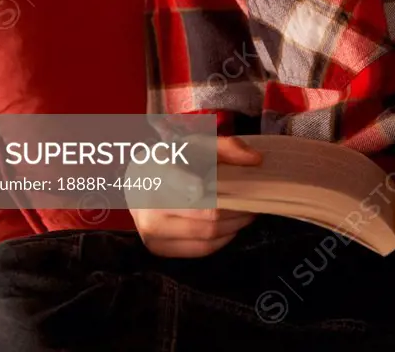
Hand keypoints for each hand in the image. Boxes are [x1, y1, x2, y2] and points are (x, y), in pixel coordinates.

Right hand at [131, 135, 261, 256]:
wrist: (140, 182)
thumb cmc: (174, 160)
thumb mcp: (197, 144)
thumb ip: (226, 147)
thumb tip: (255, 160)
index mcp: (155, 171)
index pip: (179, 184)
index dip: (199, 190)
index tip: (219, 190)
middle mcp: (149, 206)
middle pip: (207, 216)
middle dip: (237, 210)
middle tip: (253, 201)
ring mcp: (152, 232)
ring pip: (207, 236)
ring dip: (234, 226)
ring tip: (246, 213)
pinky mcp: (159, 248)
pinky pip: (201, 250)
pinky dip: (222, 239)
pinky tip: (230, 226)